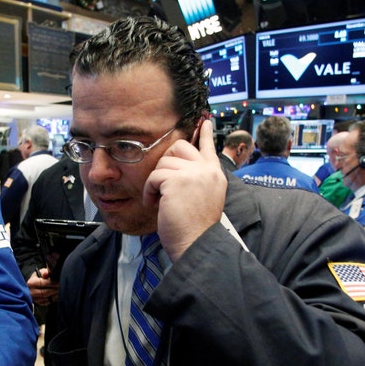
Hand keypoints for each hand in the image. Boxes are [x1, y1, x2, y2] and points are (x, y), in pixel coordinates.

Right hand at [27, 269, 58, 305]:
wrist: (35, 285)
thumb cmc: (39, 277)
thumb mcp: (41, 272)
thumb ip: (45, 272)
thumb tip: (46, 273)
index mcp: (31, 283)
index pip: (43, 283)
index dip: (52, 283)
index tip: (59, 282)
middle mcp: (31, 292)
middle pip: (45, 292)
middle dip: (55, 289)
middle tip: (61, 286)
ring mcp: (35, 298)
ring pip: (47, 298)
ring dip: (55, 294)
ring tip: (60, 290)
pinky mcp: (39, 303)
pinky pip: (48, 302)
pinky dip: (54, 298)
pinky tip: (57, 294)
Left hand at [144, 119, 225, 259]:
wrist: (196, 244)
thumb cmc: (195, 228)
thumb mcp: (204, 198)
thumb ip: (197, 180)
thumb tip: (180, 169)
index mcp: (215, 175)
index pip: (209, 147)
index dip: (206, 134)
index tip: (206, 121)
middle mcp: (207, 171)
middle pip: (180, 146)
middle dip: (166, 163)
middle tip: (163, 184)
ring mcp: (193, 174)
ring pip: (163, 164)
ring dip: (155, 183)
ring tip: (160, 201)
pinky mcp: (176, 181)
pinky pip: (154, 176)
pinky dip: (149, 191)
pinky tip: (154, 204)